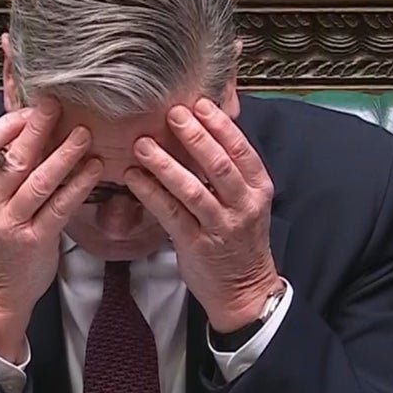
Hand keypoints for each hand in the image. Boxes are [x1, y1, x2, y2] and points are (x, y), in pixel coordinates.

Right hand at [0, 99, 101, 360]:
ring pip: (39, 179)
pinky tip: (94, 168)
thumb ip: (1, 173)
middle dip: (38, 127)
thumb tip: (32, 132)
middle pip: (13, 157)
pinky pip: (59, 206)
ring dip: (65, 153)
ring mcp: (8, 224)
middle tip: (60, 104)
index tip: (31, 108)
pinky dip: (78, 184)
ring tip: (85, 133)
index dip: (8, 123)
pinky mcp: (34, 241)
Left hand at [125, 98, 282, 332]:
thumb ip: (230, 170)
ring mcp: (220, 227)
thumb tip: (205, 128)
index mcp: (258, 189)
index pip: (241, 150)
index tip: (199, 102)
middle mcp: (243, 206)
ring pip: (192, 189)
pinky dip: (150, 192)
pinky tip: (134, 177)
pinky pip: (170, 213)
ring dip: (165, 163)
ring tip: (143, 143)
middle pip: (218, 164)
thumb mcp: (246, 201)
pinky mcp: (195, 245)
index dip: (220, 125)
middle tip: (172, 112)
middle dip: (194, 136)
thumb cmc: (239, 240)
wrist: (244, 290)